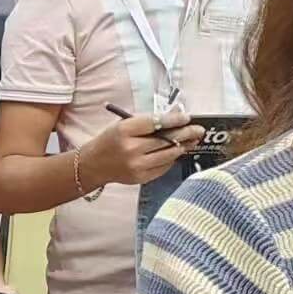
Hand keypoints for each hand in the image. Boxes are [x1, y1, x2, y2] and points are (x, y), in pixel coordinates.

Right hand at [80, 108, 203, 187]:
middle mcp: (130, 149)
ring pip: (168, 155)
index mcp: (124, 130)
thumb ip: (148, 122)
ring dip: (182, 147)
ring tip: (191, 141)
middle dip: (185, 134)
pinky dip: (171, 159)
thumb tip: (176, 115)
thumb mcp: (124, 125)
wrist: (93, 164)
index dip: (174, 120)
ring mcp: (136, 166)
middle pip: (165, 140)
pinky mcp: (140, 178)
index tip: (187, 117)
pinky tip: (176, 152)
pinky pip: (163, 167)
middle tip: (199, 130)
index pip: (155, 123)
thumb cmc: (111, 140)